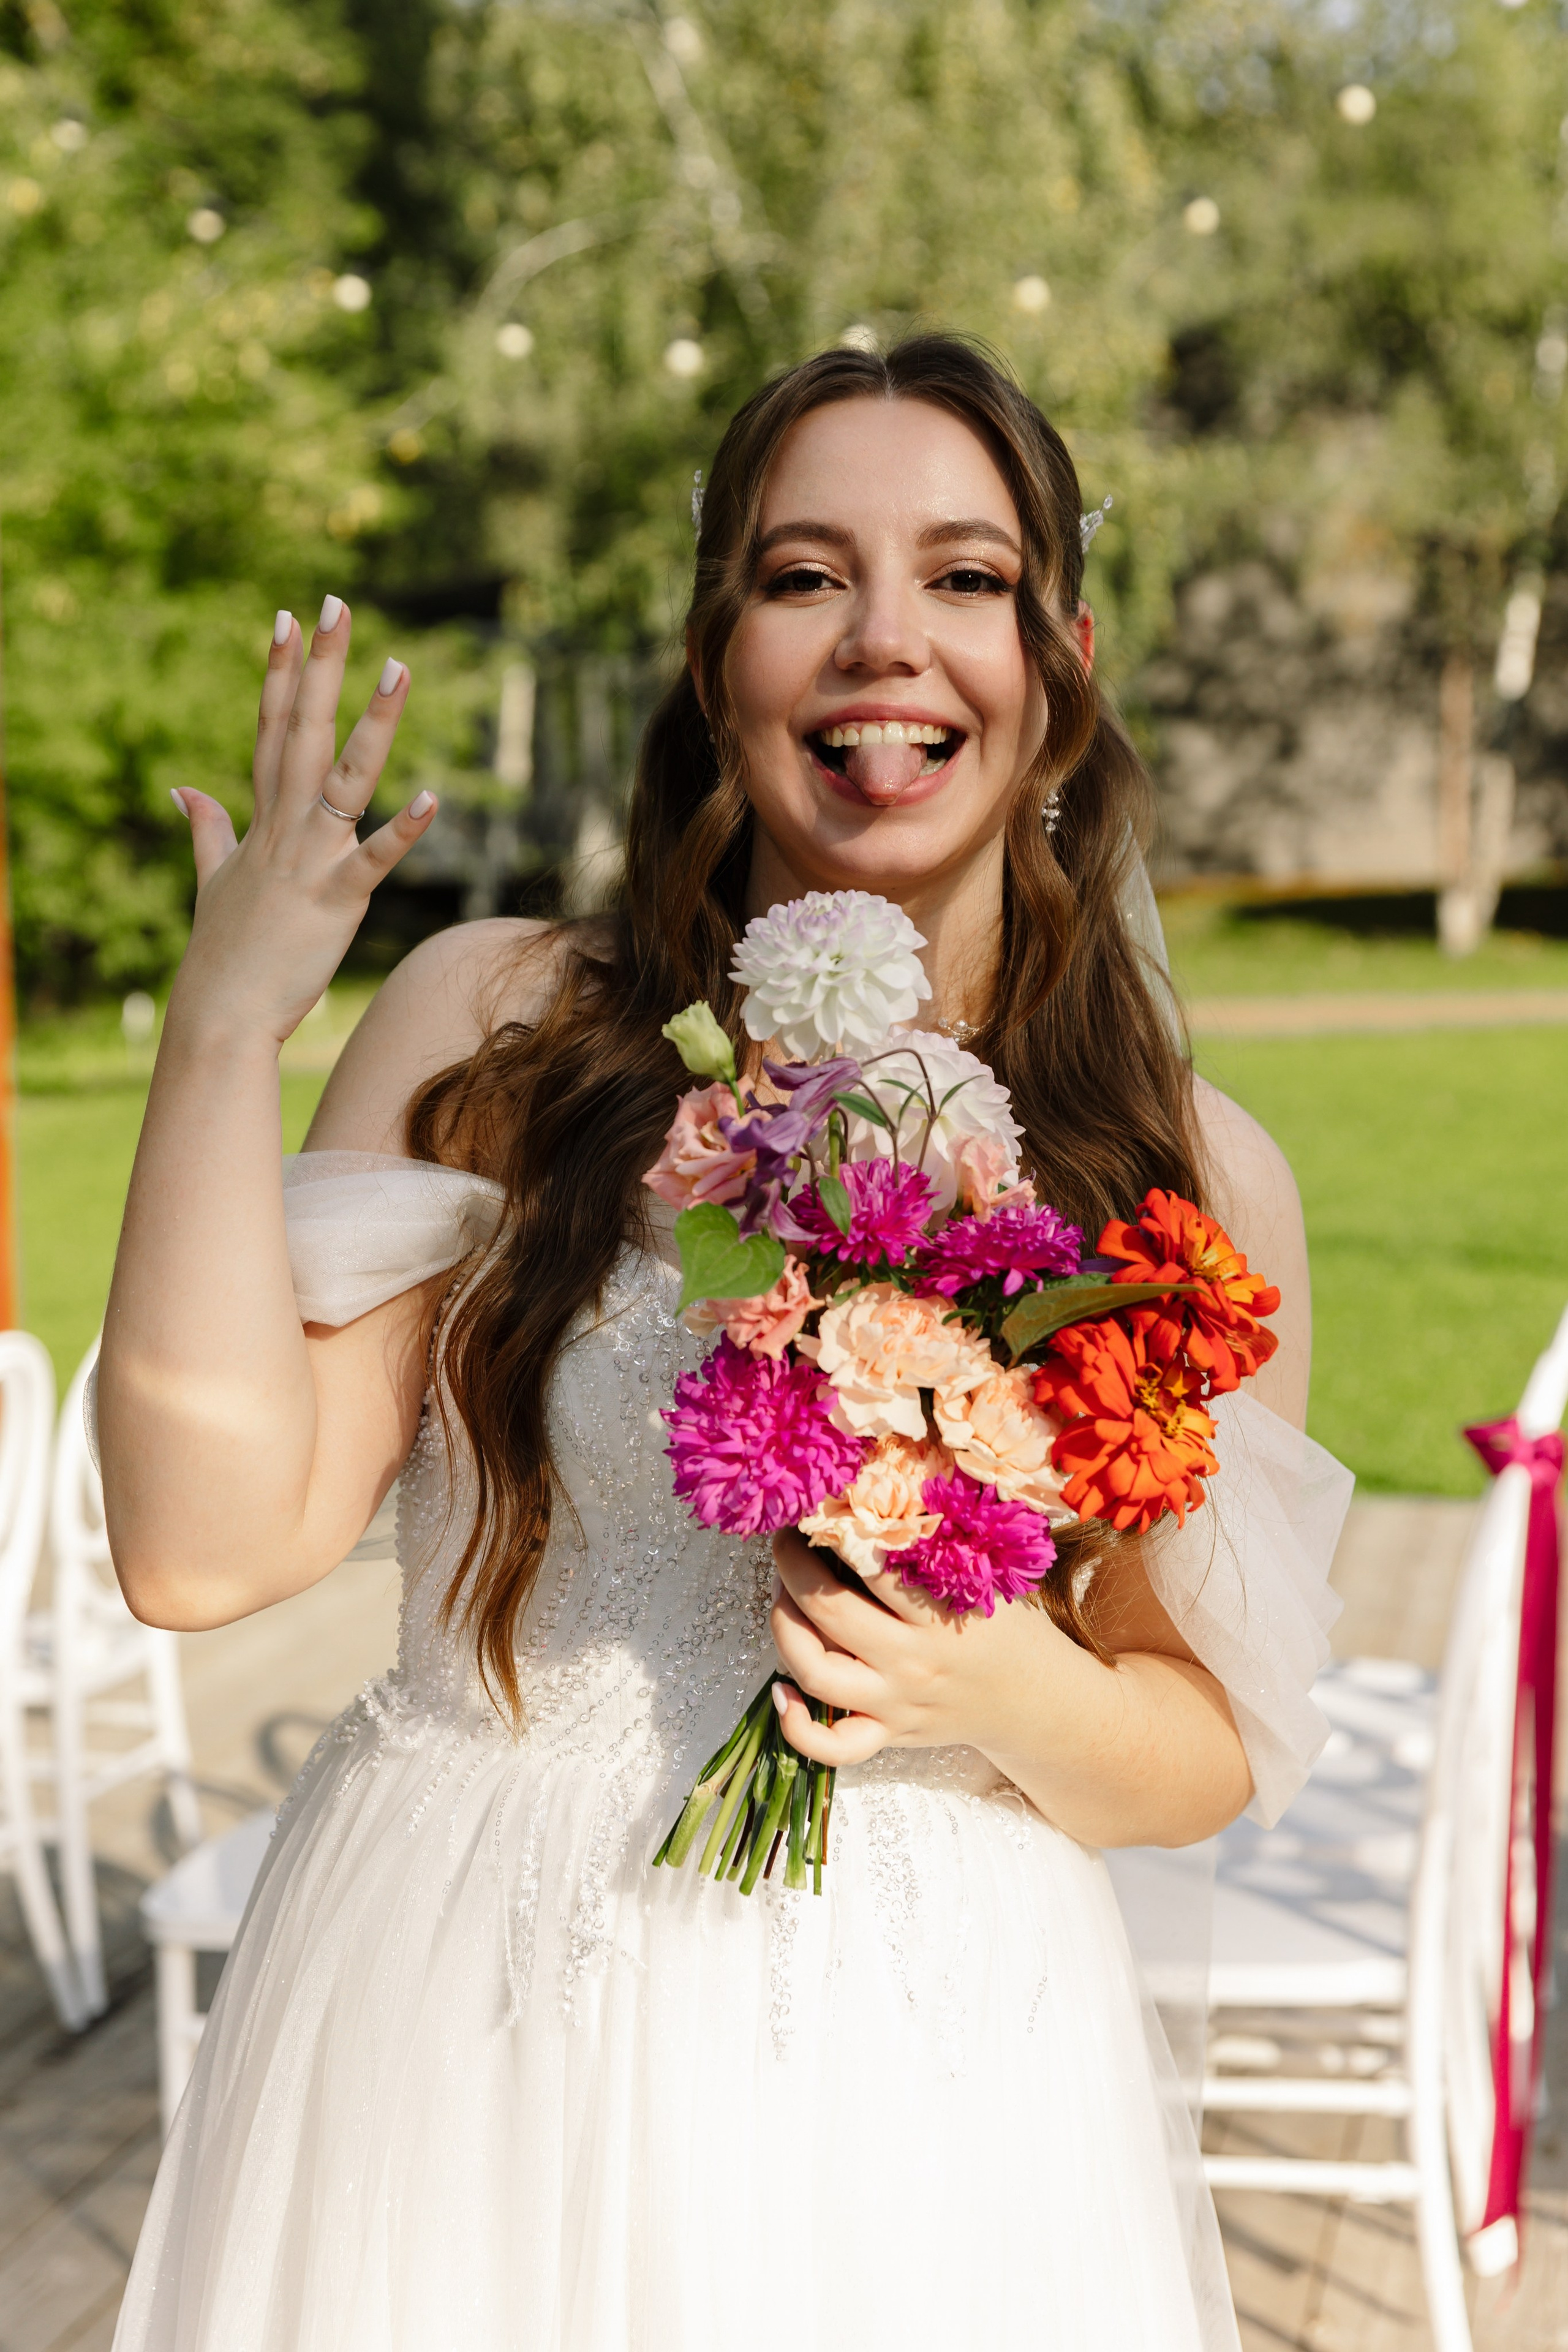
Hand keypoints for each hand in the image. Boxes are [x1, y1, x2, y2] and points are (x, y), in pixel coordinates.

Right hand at [166, 598, 436, 1046]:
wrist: (220, 1014)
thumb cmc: (224, 952)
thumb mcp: (211, 879)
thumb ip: (206, 829)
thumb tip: (184, 787)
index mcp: (261, 820)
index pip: (269, 729)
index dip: (280, 672)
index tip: (286, 617)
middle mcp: (284, 829)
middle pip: (303, 731)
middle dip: (321, 666)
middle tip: (337, 603)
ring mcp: (309, 862)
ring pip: (344, 779)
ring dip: (373, 723)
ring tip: (398, 666)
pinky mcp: (337, 902)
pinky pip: (374, 860)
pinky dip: (403, 831)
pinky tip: (433, 796)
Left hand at [768, 1527, 1069, 1768]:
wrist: (1036, 1701)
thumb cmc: (1005, 1629)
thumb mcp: (984, 1579)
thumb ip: (934, 1547)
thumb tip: (871, 1497)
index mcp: (939, 1615)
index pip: (871, 1562)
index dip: (832, 1528)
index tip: (817, 1507)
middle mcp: (912, 1662)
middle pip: (828, 1612)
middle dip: (793, 1567)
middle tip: (787, 1543)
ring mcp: (895, 1704)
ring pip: (815, 1672)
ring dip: (784, 1628)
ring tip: (782, 1597)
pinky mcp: (888, 1735)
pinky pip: (830, 1746)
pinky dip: (796, 1725)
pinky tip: (783, 1689)